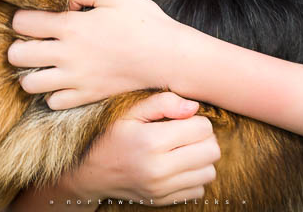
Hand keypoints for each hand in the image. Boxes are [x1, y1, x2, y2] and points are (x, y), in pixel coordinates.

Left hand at [9, 0, 183, 109]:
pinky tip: (64, 80)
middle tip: (35, 41)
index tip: (36, 17)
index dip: (23, 17)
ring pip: (28, 83)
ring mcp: (75, 79)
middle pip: (16, 55)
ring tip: (46, 63)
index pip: (21, 23)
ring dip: (31, 72)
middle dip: (19, 45)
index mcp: (70, 26)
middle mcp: (67, 55)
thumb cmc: (143, 21)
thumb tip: (61, 0)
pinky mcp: (86, 96)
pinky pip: (52, 102)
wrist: (166, 57)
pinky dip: (52, 93)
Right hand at [55, 92, 219, 205]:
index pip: (202, 128)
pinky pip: (198, 189)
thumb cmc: (113, 135)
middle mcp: (159, 169)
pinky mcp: (163, 200)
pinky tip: (178, 166)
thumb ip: (162, 103)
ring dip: (202, 159)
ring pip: (209, 172)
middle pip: (211, 151)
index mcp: (151, 141)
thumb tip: (194, 108)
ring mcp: (162, 188)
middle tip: (188, 133)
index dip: (197, 120)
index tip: (183, 120)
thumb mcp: (131, 112)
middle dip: (204, 138)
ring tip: (184, 149)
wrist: (91, 172)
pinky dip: (194, 177)